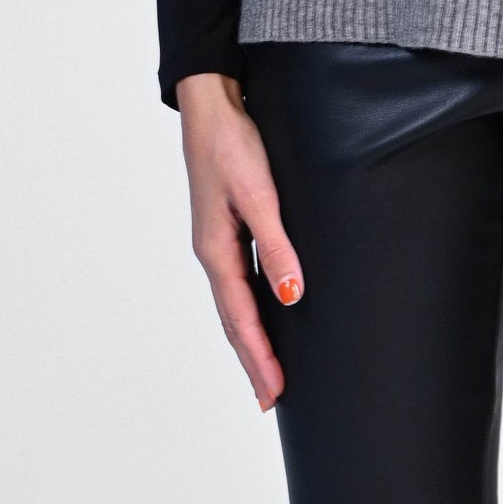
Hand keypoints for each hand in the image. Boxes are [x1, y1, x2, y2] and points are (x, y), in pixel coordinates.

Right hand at [177, 71, 304, 411]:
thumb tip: (290, 297)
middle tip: (270, 399)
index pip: (240, 318)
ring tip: (267, 368)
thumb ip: (276, 245)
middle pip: (233, 319)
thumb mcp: (259, 194)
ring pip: (234, 301)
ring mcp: (218, 239)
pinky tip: (264, 308)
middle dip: (252, 359)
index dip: (258, 357)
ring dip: (250, 336)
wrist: (212, 104)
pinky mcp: (228, 224)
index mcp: (216, 250)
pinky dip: (250, 305)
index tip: (274, 393)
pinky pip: (238, 278)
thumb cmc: (232, 143)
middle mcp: (213, 251)